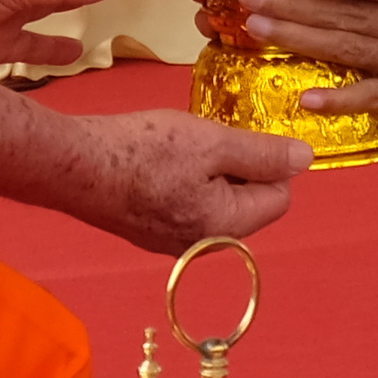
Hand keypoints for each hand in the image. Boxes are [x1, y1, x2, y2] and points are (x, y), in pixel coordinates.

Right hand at [72, 108, 303, 251]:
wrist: (71, 165)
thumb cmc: (140, 150)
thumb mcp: (211, 141)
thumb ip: (261, 153)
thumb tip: (306, 159)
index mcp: (225, 228)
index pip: (279, 197)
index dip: (270, 160)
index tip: (243, 132)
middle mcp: (201, 246)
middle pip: (247, 202)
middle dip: (237, 165)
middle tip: (208, 134)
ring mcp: (171, 241)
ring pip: (215, 200)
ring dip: (209, 169)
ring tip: (181, 142)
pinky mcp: (147, 230)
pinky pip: (185, 203)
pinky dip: (182, 179)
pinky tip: (158, 156)